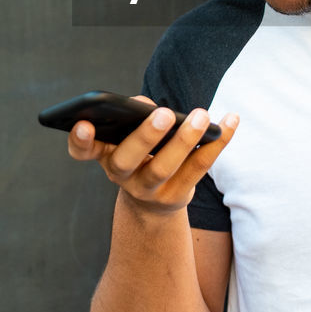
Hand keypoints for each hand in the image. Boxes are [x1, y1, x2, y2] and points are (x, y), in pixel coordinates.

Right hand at [66, 95, 238, 215]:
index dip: (79, 140)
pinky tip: (231, 120)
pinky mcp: (177, 196)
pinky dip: (218, 142)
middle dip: (145, 136)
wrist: (152, 203)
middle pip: (128, 160)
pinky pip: (199, 168)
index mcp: (104, 154)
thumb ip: (137, 117)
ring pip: (165, 167)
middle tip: (163, 113)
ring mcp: (149, 189)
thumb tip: (149, 108)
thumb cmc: (140, 155)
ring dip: (185, 139)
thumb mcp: (130, 137)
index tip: (83, 123)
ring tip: (201, 115)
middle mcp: (122, 175)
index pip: (84, 151)